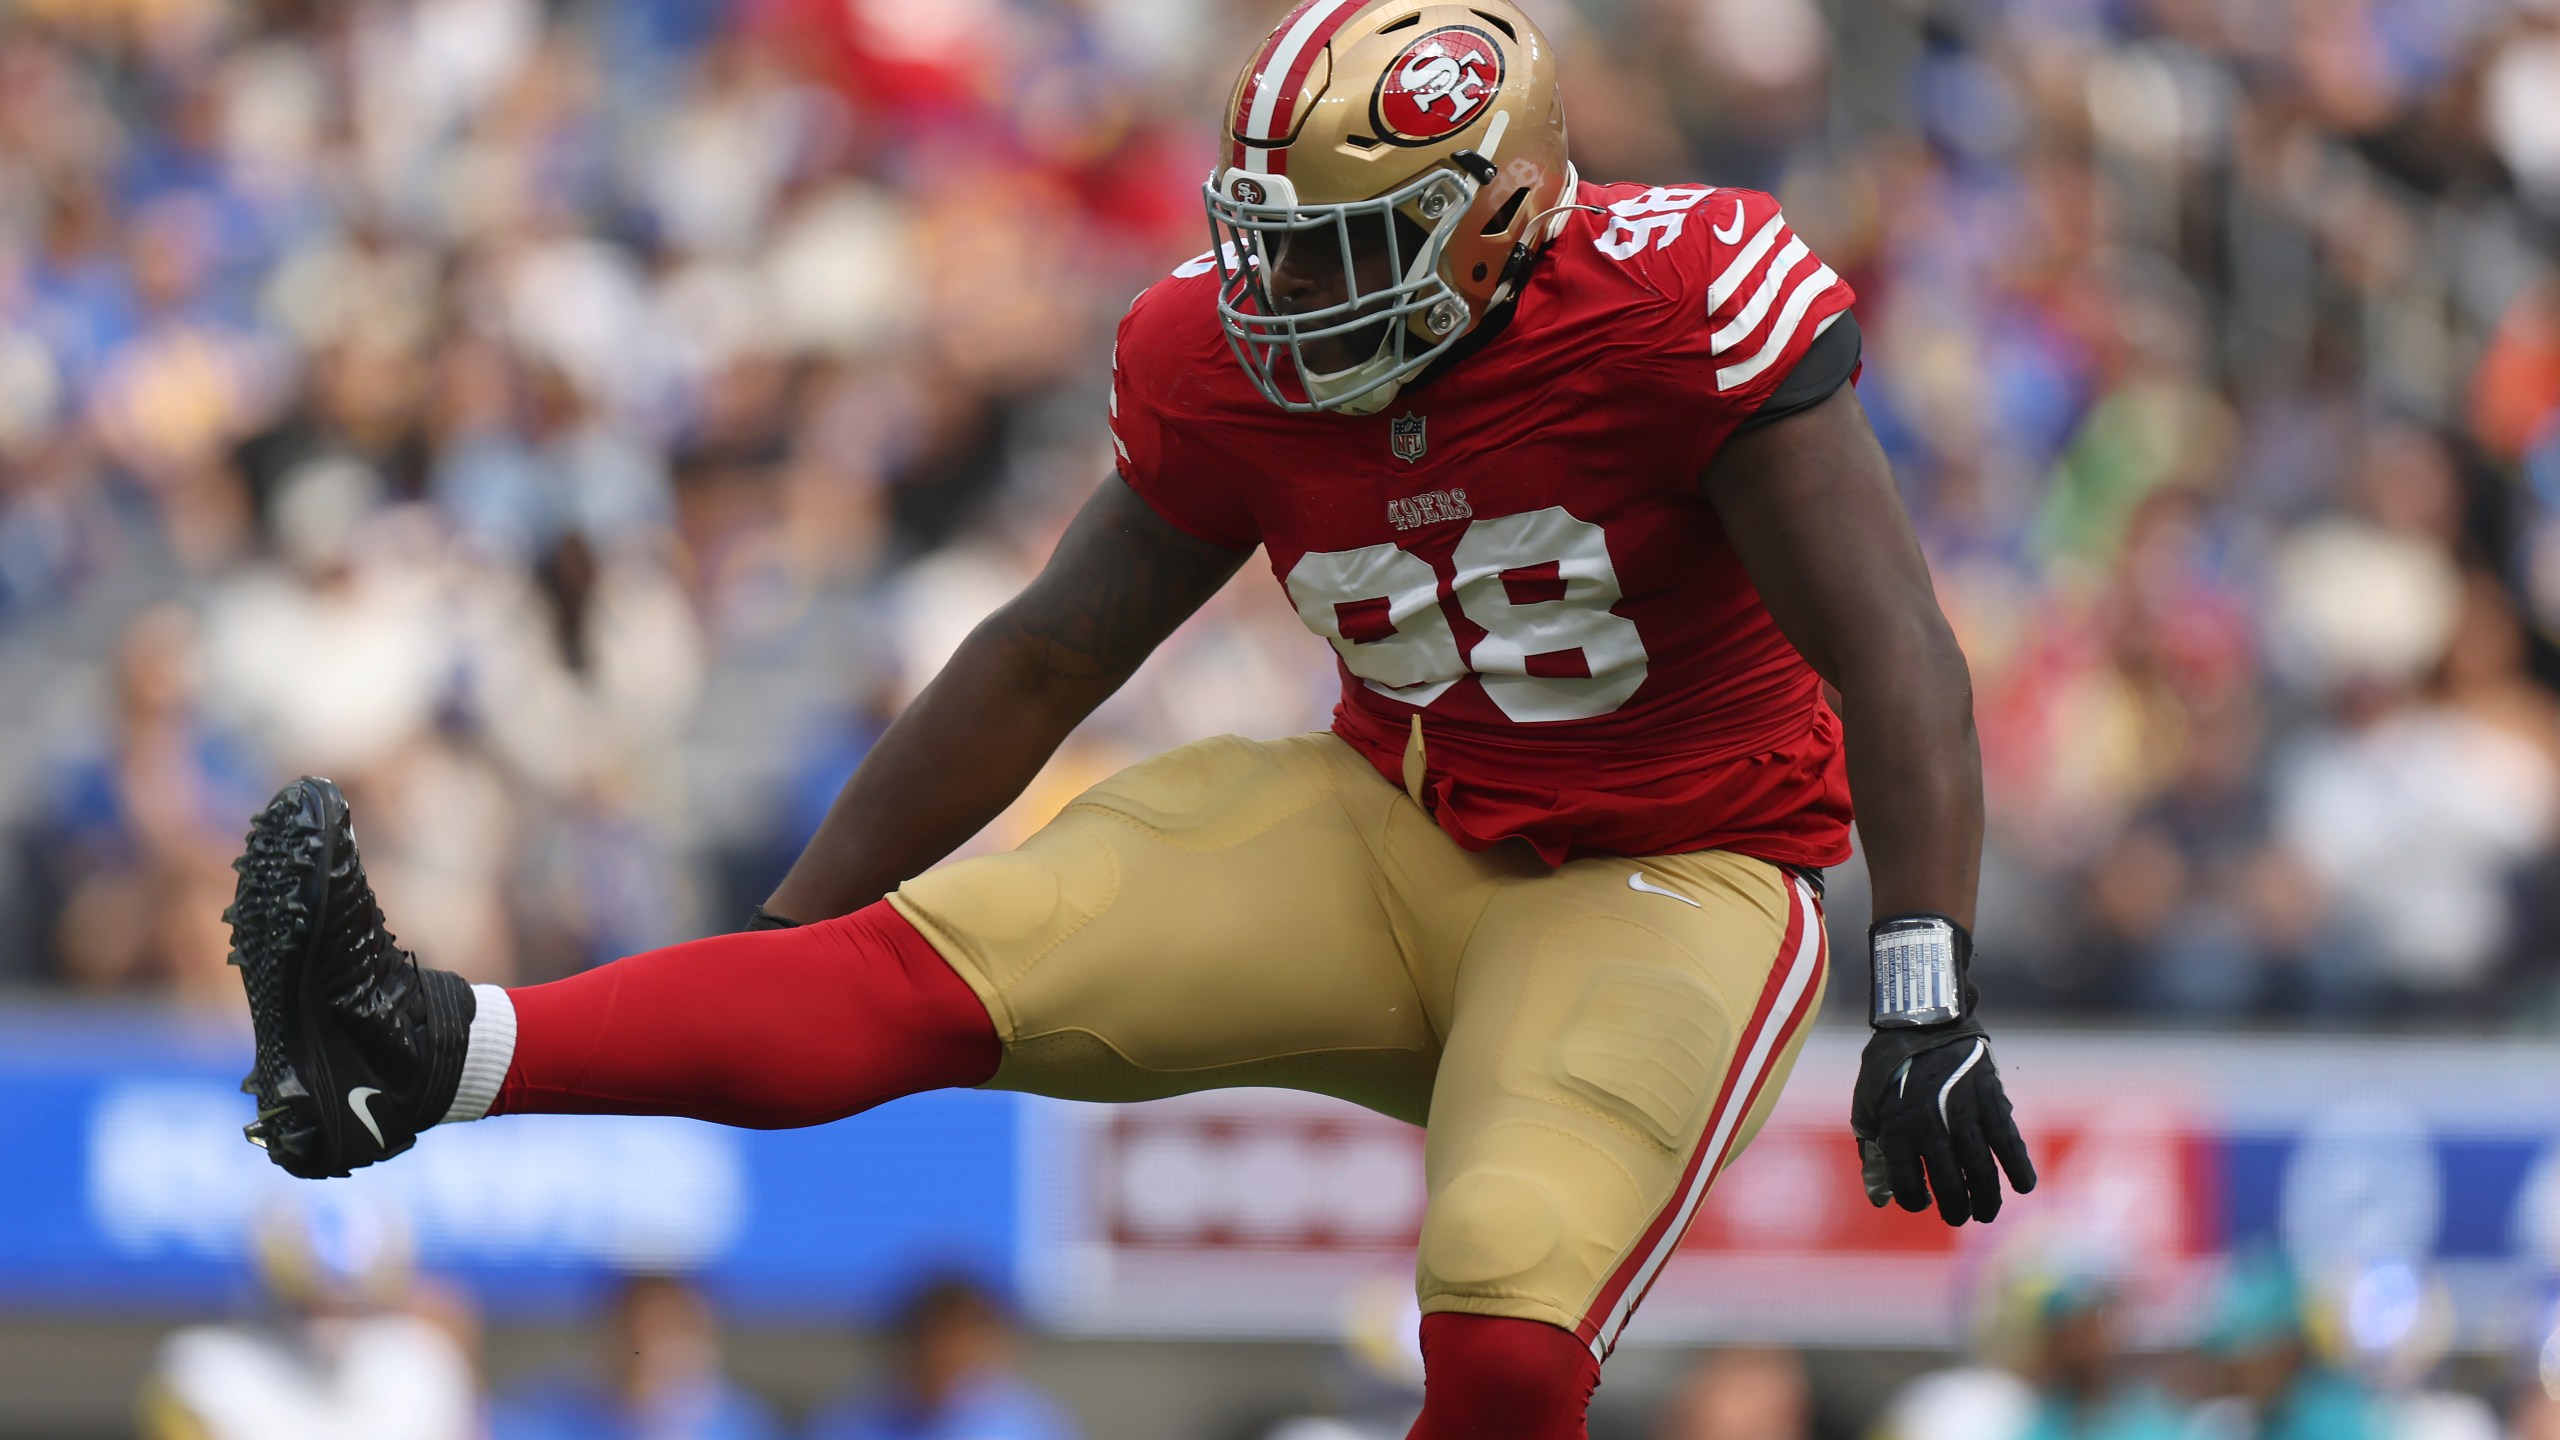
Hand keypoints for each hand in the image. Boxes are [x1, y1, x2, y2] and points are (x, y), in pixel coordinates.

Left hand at [1851, 1016, 2035, 1223]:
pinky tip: (2024, 1186)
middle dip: (1956, 1209)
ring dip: (1987, 1200)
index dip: (1915, 1201)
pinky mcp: (1992, 1102)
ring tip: (1986, 1211)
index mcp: (1897, 1130)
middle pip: (1950, 1187)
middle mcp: (1930, 1129)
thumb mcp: (1866, 1105)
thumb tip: (1879, 1199)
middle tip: (1961, 1215)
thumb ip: (1873, 1152)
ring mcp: (1964, 1116)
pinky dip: (2019, 1169)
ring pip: (1981, 1173)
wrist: (1924, 1020)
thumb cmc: (1889, 1065)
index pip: (1906, 1185)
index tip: (1923, 1201)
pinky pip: (2010, 1144)